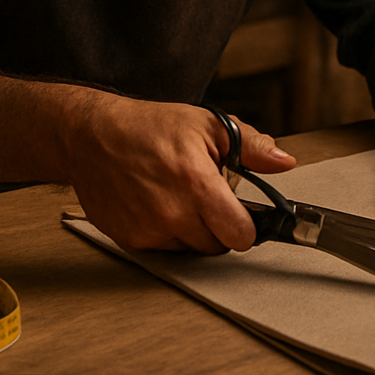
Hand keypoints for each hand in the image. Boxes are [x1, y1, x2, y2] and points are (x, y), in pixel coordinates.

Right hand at [65, 96, 294, 253]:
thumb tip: (283, 162)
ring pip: (190, 250)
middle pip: (217, 246)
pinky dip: (166, 233)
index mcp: (196, 184)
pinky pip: (163, 249)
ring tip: (180, 198)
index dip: (246, 226)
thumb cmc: (148, 127)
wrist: (91, 135)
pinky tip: (157, 205)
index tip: (242, 215)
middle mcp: (171, 213)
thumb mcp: (208, 125)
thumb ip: (251, 146)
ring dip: (193, 231)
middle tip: (208, 200)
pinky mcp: (129, 239)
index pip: (240, 235)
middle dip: (219, 227)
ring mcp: (147, 230)